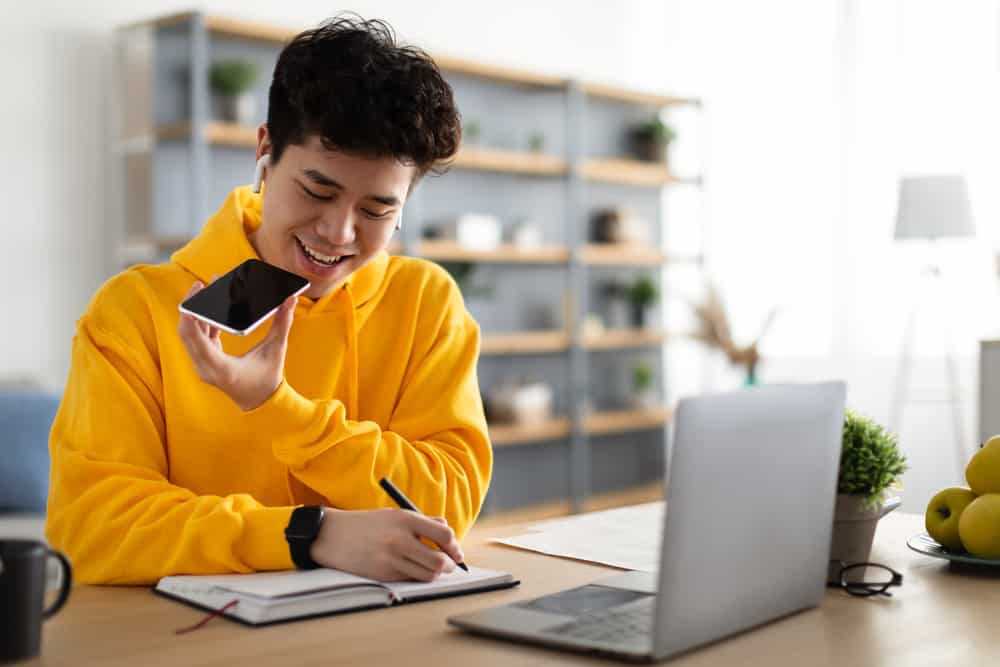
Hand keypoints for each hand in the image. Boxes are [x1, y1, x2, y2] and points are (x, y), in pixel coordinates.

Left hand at [177, 280, 295, 410]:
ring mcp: (202, 367)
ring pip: (189, 335)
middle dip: (190, 307)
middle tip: (200, 285)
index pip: (194, 337)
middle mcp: (205, 368)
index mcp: (220, 367)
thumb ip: (282, 323)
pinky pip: (197, 340)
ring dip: (195, 314)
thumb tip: (291, 300)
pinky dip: (202, 323)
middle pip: (186, 333)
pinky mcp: (205, 363)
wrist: (261, 402)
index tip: (196, 294)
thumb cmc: (268, 379)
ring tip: (205, 291)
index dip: (191, 314)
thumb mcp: (276, 350)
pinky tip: (212, 308)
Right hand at [310, 508, 464, 581]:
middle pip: (440, 561)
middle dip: (449, 565)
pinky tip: (413, 569)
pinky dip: (417, 577)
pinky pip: (410, 579)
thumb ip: (422, 521)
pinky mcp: (382, 574)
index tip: (456, 551)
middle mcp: (400, 539)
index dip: (454, 545)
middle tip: (449, 565)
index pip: (444, 534)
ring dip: (436, 574)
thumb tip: (446, 528)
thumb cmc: (366, 524)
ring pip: (427, 575)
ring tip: (434, 569)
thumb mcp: (394, 514)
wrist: (332, 535)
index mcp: (405, 519)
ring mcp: (391, 559)